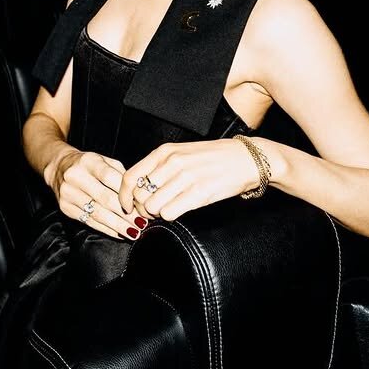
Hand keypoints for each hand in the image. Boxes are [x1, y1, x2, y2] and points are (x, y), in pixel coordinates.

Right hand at [51, 150, 146, 239]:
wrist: (59, 167)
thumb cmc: (89, 165)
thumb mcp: (104, 161)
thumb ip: (120, 175)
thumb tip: (138, 196)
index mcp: (89, 161)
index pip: (109, 177)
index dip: (125, 193)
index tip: (139, 205)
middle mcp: (76, 177)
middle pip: (104, 198)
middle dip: (125, 214)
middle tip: (141, 223)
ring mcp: (68, 193)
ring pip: (97, 213)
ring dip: (118, 225)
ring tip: (134, 232)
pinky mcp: (65, 208)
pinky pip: (89, 221)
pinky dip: (106, 229)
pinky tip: (119, 233)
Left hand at [118, 140, 260, 220]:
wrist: (245, 159)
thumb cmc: (212, 158)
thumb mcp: (181, 153)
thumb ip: (160, 167)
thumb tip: (140, 189)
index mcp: (165, 152)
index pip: (130, 176)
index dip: (124, 195)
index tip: (127, 206)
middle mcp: (172, 162)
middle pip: (139, 195)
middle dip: (142, 208)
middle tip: (152, 211)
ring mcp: (186, 177)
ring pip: (152, 206)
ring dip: (156, 214)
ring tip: (167, 210)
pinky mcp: (199, 193)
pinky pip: (169, 213)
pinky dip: (170, 216)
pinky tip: (179, 211)